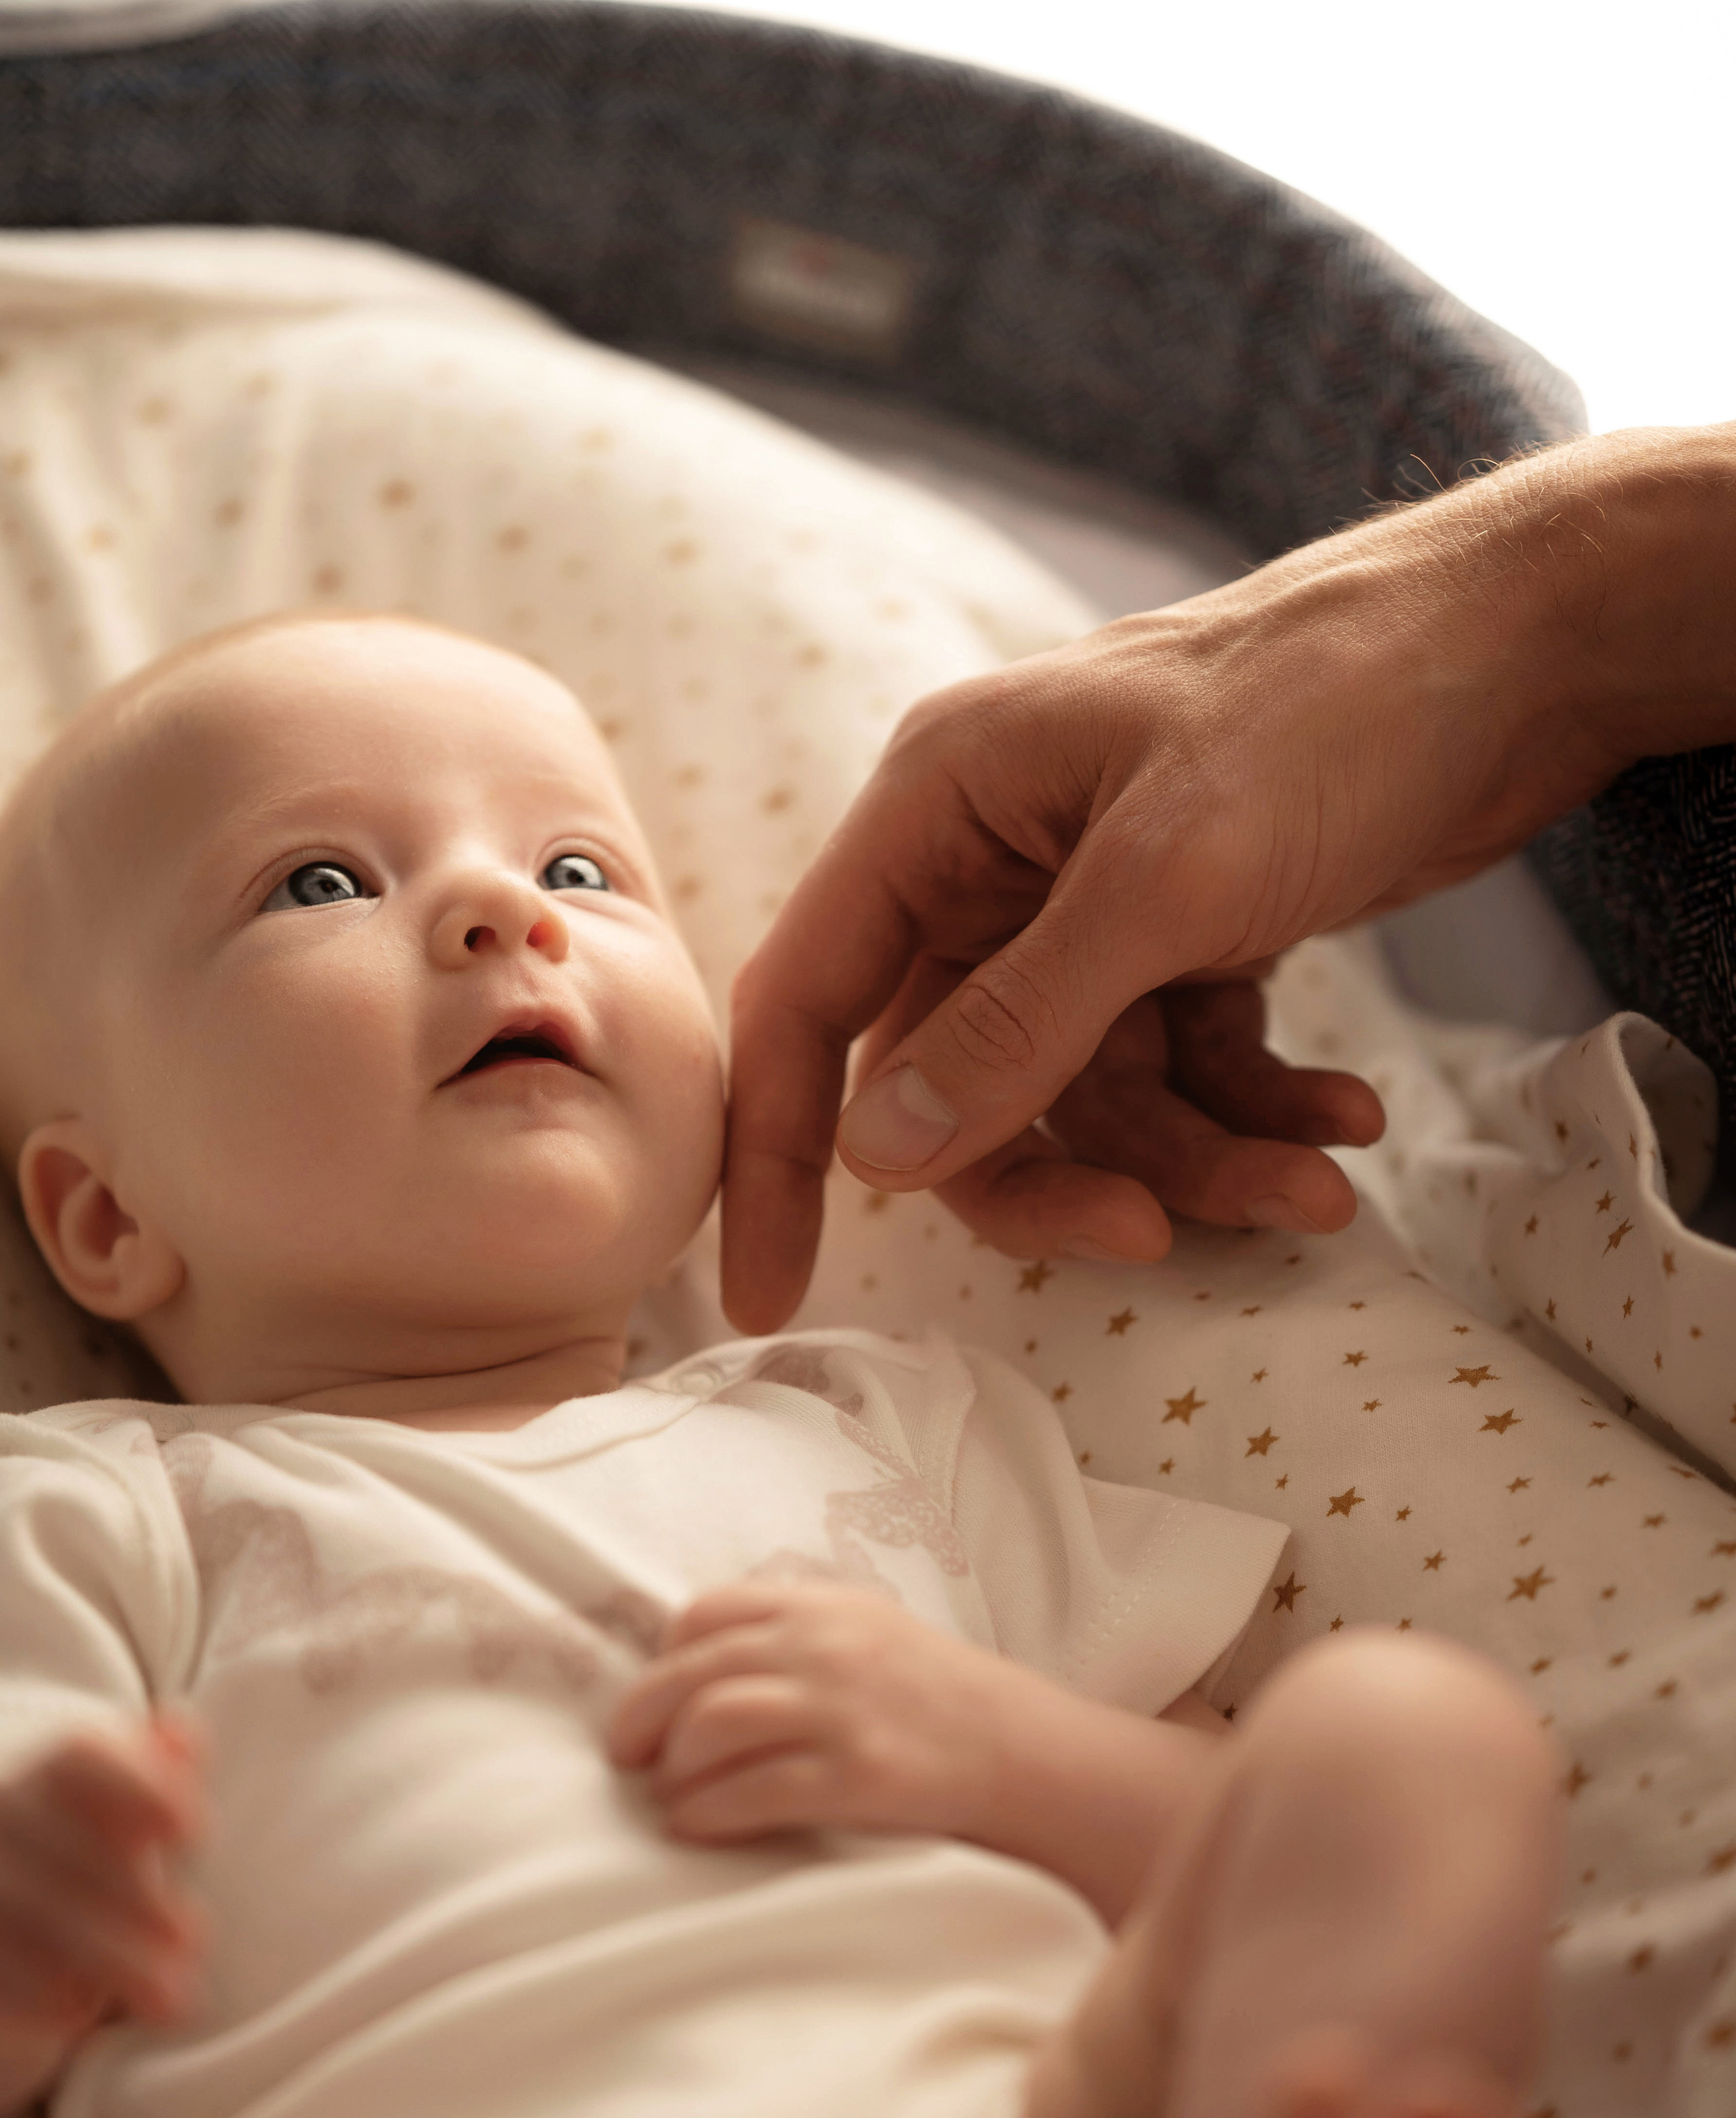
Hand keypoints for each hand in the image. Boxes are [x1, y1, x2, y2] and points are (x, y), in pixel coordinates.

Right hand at [0, 1719, 204, 2038]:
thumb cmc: (65, 1865)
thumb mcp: (113, 1817)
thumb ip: (158, 1773)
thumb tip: (185, 1728)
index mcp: (44, 1776)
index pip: (81, 1755)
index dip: (142, 1784)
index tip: (195, 1832)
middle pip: (63, 1848)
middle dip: (137, 1898)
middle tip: (198, 1939)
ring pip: (32, 1921)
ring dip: (112, 1961)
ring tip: (175, 1999)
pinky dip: (38, 2000)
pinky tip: (82, 2016)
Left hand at [607, 1581, 998, 1844]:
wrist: (1022, 1749)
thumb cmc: (935, 1697)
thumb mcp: (867, 1632)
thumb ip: (795, 1635)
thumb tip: (702, 1668)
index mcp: (821, 1607)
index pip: (707, 1612)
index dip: (667, 1657)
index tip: (658, 1695)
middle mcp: (825, 1648)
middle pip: (693, 1670)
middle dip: (642, 1716)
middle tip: (625, 1756)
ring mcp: (841, 1711)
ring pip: (713, 1723)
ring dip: (675, 1766)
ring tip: (669, 1794)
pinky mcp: (857, 1776)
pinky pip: (753, 1791)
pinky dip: (707, 1811)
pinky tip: (694, 1826)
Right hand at [720, 430, 1729, 1330]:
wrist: (1527, 646)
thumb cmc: (1335, 706)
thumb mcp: (1167, 877)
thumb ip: (1019, 1022)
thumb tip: (882, 1155)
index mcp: (938, 807)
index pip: (807, 1003)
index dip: (778, 1153)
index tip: (764, 1296)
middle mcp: (994, 862)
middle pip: (955, 1082)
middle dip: (1060, 1170)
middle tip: (1157, 1230)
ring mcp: (1092, 905)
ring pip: (1084, 1096)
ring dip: (1195, 1156)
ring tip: (1318, 1180)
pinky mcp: (1186, 937)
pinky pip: (1177, 1069)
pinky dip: (1250, 1110)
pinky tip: (1342, 1117)